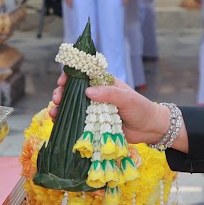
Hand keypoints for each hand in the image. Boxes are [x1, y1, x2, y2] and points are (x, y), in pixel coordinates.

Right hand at [50, 73, 175, 146]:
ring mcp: (94, 110)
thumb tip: (88, 91)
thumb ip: (109, 94)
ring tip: (53, 112)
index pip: (83, 76)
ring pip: (72, 107)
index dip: (70, 76)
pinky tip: (57, 122)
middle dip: (62, 94)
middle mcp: (97, 96)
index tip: (62, 81)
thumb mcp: (127, 98)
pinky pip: (77, 122)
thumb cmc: (141, 108)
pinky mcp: (94, 125)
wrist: (150, 129)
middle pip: (73, 92)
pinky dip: (66, 121)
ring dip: (61, 108)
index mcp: (104, 84)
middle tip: (57, 99)